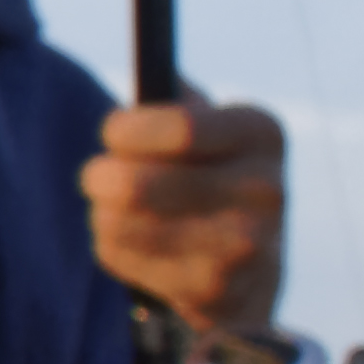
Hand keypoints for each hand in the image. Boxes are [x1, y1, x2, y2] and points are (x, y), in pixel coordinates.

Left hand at [86, 97, 287, 343]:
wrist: (251, 273)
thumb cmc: (209, 179)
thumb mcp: (208, 128)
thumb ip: (175, 100)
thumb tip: (153, 72)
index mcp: (262, 133)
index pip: (181, 127)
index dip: (126, 130)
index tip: (112, 133)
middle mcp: (266, 189)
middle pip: (138, 184)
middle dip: (100, 176)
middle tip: (97, 176)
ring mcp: (245, 246)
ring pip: (120, 222)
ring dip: (103, 213)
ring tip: (117, 211)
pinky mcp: (214, 291)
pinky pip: (122, 256)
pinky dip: (113, 247)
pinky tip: (136, 245)